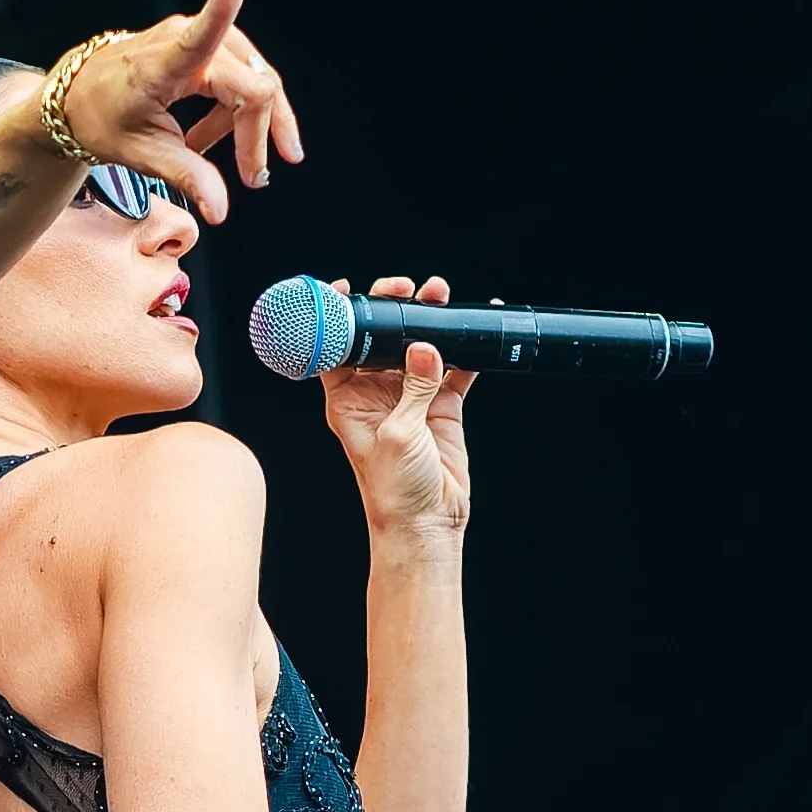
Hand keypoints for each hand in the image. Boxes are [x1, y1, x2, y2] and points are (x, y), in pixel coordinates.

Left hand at [56, 0, 302, 223]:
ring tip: (235, 165)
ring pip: (256, 80)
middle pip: (252, 84)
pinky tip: (214, 140)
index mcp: (162, 63)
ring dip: (253, 125)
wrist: (76, 98)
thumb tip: (222, 210)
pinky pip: (243, 76)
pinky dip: (239, 113)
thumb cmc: (101, 121)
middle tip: (256, 179)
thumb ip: (184, 176)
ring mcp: (197, 37)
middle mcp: (183, 39)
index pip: (200, 31)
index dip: (222, 2)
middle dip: (260, 133)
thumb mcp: (139, 154)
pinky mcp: (204, 44)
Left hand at [319, 276, 471, 537]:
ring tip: (440, 295)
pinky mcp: (441, 406)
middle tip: (406, 289)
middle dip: (393, 309)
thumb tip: (423, 347)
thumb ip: (412, 388)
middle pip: (381, 340)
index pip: (337, 349)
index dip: (341, 319)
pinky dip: (465, 349)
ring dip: (429, 321)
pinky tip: (475, 326)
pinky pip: (454, 369)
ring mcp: (410, 398)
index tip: (349, 291)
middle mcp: (375, 395)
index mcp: (347, 401)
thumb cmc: (392, 488)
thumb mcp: (397, 433)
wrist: (426, 521)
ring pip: (418, 347)